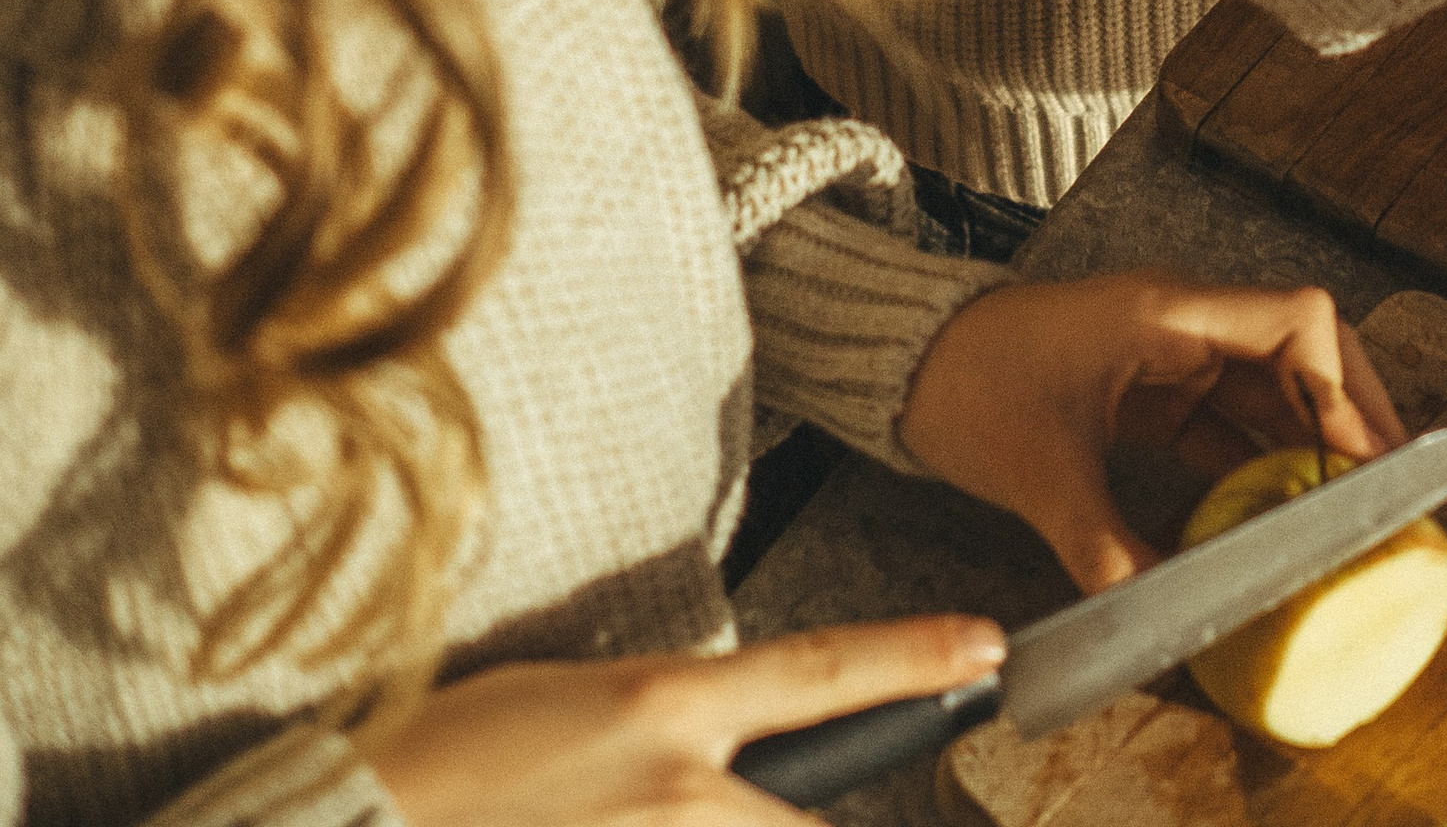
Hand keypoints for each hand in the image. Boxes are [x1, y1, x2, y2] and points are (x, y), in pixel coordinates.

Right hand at [369, 619, 1005, 826]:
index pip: (825, 671)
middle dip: (812, 824)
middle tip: (729, 805)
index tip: (988, 651)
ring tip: (622, 811)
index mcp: (665, 709)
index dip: (916, 657)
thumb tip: (722, 741)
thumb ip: (664, 719)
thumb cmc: (443, 760)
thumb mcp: (571, 698)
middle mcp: (679, 793)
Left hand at [899, 273, 1406, 591]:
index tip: (1363, 454)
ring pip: (1271, 387)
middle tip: (1386, 488)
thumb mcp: (1038, 471)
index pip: (1295, 316)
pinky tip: (1275, 515)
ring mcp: (1170, 353)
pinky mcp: (1151, 387)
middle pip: (1302, 350)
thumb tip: (1158, 612)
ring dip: (1311, 442)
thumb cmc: (968, 383)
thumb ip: (1104, 543)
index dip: (1343, 383)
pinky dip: (1257, 462)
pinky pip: (1227, 420)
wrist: (903, 362)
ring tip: (1345, 510)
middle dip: (1349, 414)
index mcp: (1167, 311)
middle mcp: (1184, 321)